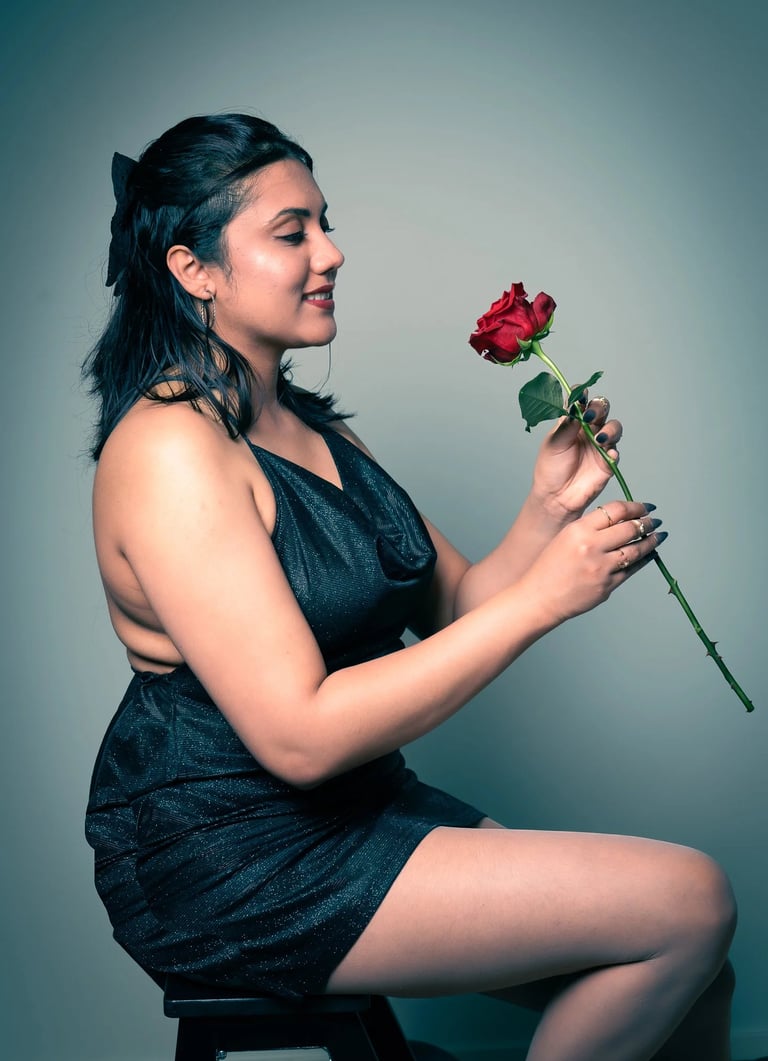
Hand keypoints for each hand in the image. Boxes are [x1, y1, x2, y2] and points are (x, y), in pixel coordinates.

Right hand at [520, 499, 663, 624]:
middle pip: (630, 528)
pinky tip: (649, 555)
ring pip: (636, 550)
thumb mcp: (565, 538)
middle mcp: (591, 547)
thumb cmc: (549, 567)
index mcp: (579, 530)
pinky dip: (644, 560)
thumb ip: (590, 527)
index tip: (645, 507)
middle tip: (655, 521)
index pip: (616, 510)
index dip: (635, 507)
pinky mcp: (607, 586)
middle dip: (648, 523)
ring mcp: (601, 568)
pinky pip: (632, 570)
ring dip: (651, 541)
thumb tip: (620, 520)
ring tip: (659, 536)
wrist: (539, 597)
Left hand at [531, 395, 622, 518]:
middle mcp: (589, 429)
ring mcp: (600, 444)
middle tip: (589, 417)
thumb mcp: (553, 444)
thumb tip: (574, 406)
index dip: (581, 395)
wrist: (556, 497)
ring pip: (614, 427)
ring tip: (599, 439)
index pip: (580, 401)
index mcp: (572, 422)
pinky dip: (614, 451)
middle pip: (601, 408)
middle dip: (598, 408)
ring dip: (610, 429)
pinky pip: (616, 451)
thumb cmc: (551, 469)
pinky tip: (608, 454)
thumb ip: (565, 426)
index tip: (579, 395)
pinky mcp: (608, 461)